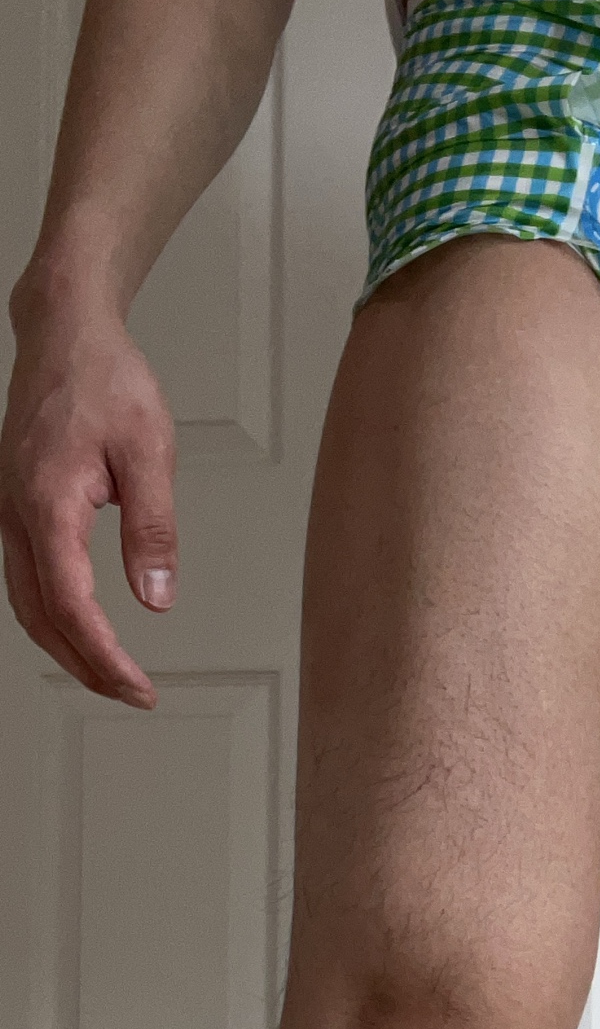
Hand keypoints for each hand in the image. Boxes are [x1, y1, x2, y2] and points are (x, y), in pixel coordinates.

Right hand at [1, 292, 175, 708]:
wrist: (65, 333)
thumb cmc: (105, 380)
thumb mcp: (150, 451)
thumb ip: (153, 529)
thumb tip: (156, 596)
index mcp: (47, 503)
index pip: (72, 605)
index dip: (105, 657)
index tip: (140, 687)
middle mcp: (17, 513)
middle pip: (41, 617)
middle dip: (85, 667)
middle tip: (132, 694)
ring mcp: (10, 511)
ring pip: (28, 602)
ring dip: (67, 647)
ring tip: (112, 675)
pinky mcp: (17, 506)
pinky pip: (27, 577)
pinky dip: (54, 616)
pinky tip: (82, 630)